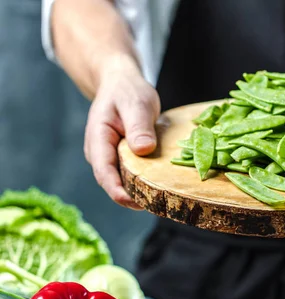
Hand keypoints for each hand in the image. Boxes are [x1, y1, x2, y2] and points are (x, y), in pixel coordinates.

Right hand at [83, 62, 159, 208]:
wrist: (121, 84)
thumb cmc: (128, 91)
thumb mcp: (136, 103)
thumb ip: (138, 125)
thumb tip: (143, 149)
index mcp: (98, 139)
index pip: (104, 172)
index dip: (118, 191)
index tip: (136, 203)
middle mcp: (100, 153)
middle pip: (113, 183)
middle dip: (132, 198)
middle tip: (160, 206)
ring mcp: (110, 157)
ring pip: (123, 182)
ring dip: (140, 192)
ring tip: (164, 201)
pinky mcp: (122, 159)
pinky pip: (132, 175)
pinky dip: (144, 182)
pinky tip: (163, 188)